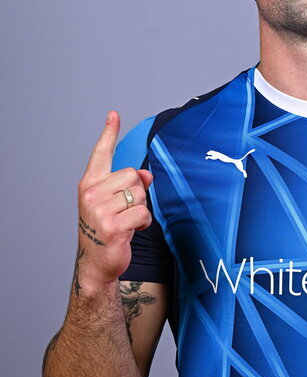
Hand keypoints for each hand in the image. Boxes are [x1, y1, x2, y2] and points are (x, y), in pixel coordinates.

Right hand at [76, 111, 153, 285]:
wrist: (96, 262)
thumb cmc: (106, 229)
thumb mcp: (113, 203)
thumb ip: (127, 185)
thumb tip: (146, 175)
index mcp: (89, 184)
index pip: (100, 154)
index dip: (108, 133)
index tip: (113, 114)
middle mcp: (91, 194)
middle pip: (132, 175)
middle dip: (137, 192)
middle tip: (126, 210)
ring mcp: (100, 210)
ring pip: (139, 194)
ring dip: (140, 209)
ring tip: (127, 221)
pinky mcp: (113, 226)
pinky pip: (142, 213)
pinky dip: (143, 223)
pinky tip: (132, 230)